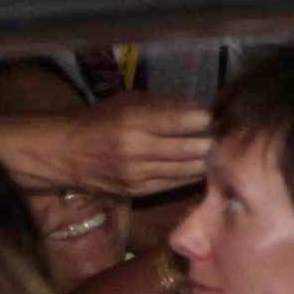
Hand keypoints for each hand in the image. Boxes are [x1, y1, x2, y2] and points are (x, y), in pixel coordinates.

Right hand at [57, 93, 213, 197]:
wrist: (65, 152)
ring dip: (207, 159)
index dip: (206, 118)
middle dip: (213, 140)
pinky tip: (204, 166)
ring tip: (221, 150)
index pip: (182, 120)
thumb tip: (201, 110)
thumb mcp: (129, 101)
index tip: (219, 114)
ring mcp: (137, 174)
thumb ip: (165, 106)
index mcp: (134, 120)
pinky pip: (175, 184)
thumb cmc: (101, 119)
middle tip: (228, 134)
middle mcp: (137, 149)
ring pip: (187, 169)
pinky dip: (192, 174)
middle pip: (190, 148)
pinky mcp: (138, 192)